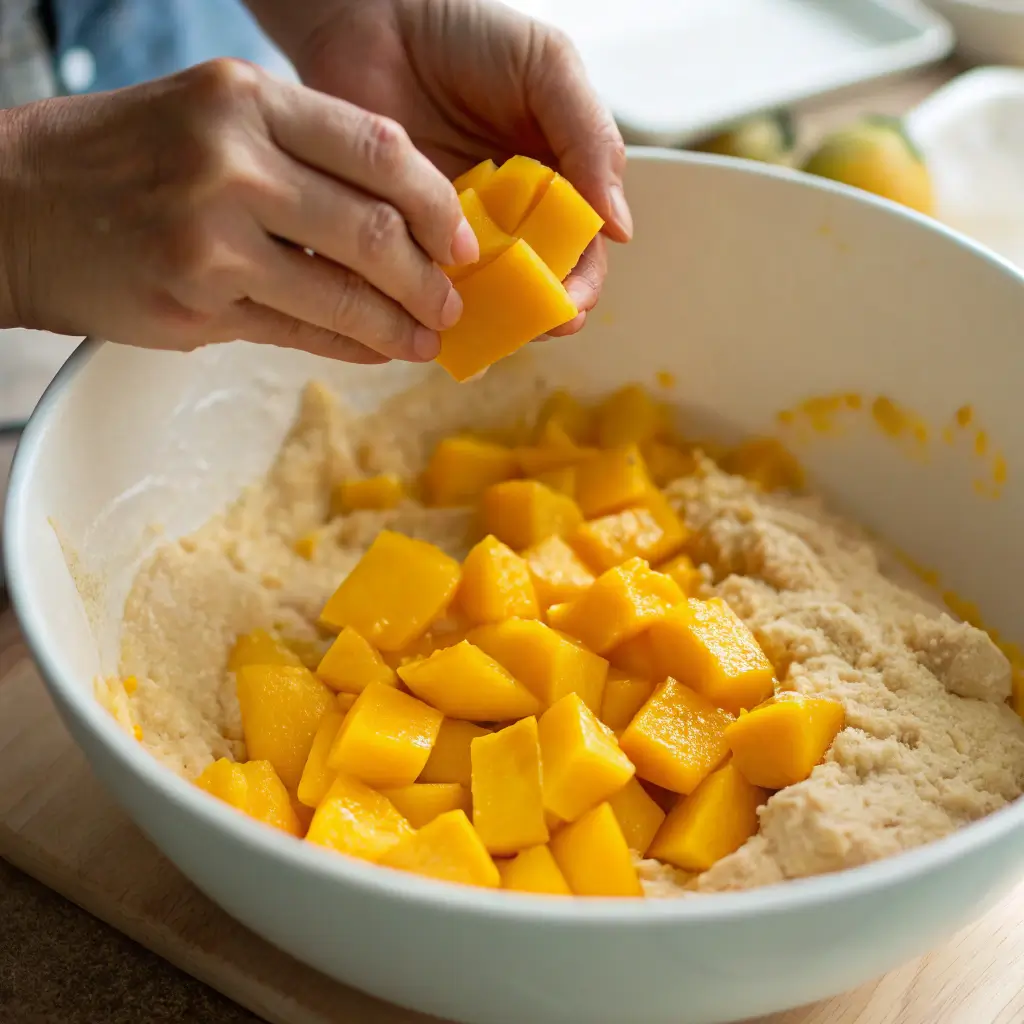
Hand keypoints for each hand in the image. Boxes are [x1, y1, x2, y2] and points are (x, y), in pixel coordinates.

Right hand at [0, 59, 479, 361]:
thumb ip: (300, 152)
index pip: (378, 149)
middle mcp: (231, 162)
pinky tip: (378, 351)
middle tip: (454, 301)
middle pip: (372, 228)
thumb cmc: (123, 159)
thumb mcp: (210, 117)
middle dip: (428, 276)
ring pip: (342, 293)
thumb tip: (397, 212)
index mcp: (245, 100)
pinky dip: (350, 346)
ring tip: (427, 339)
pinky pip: (299, 332)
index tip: (463, 241)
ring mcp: (210, 238)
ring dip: (398, 325)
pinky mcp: (194, 304)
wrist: (14, 206)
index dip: (438, 203)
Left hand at [273, 0, 631, 336]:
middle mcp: (510, 219)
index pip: (580, 252)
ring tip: (483, 323)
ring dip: (486, 317)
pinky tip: (428, 307)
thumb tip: (620, 229)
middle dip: (539, 314)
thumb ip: (590, 138)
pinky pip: (421, 282)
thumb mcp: (548, 69)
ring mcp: (455, 232)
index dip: (580, 286)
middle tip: (532, 326)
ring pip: (480, 297)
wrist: (375, 16)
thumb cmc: (468, 34)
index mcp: (555, 185)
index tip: (570, 307)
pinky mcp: (403, 237)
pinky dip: (427, 302)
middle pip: (534, 287)